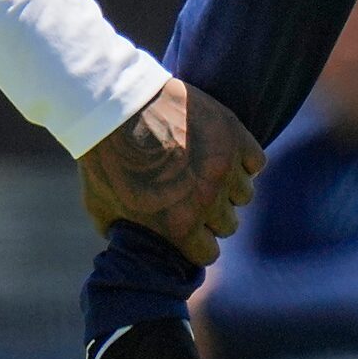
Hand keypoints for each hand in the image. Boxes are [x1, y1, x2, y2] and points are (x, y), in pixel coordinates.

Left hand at [79, 79, 263, 265]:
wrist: (115, 105)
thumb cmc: (104, 157)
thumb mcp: (102, 206)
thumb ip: (124, 232)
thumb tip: (132, 244)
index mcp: (180, 227)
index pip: (208, 253)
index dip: (196, 241)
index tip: (188, 226)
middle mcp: (208, 202)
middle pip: (228, 224)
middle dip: (211, 213)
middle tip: (193, 193)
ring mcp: (224, 168)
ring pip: (244, 193)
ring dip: (228, 185)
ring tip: (205, 168)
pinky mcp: (234, 136)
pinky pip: (255, 162)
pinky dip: (242, 158)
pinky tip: (220, 150)